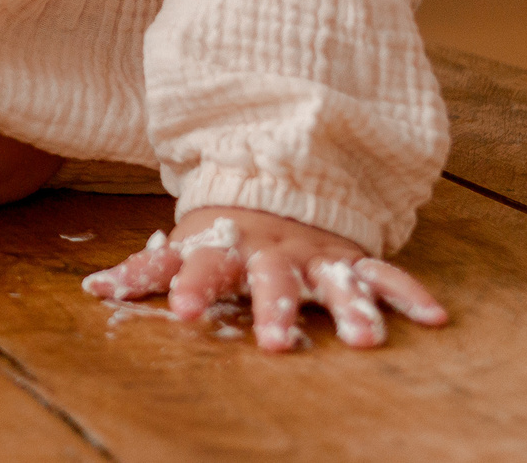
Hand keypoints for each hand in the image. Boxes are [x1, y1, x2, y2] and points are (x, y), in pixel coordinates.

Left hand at [81, 206, 447, 351]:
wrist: (277, 181)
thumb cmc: (224, 229)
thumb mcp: (186, 243)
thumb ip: (145, 271)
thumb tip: (92, 289)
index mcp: (224, 248)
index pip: (201, 266)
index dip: (188, 286)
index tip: (178, 311)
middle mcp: (270, 252)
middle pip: (271, 281)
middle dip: (274, 311)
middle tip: (276, 344)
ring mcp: (314, 254)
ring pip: (333, 282)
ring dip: (349, 310)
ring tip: (365, 342)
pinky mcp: (349, 256)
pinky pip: (383, 274)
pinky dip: (407, 294)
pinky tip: (434, 318)